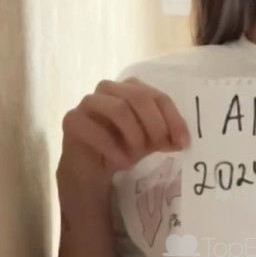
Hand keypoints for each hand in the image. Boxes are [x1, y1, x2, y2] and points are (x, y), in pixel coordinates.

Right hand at [59, 76, 189, 186]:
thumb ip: (164, 136)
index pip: (157, 96)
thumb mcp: (149, 141)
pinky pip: (97, 130)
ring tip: (138, 155)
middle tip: (161, 146)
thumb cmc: (122, 148)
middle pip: (139, 96)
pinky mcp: (72, 121)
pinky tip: (122, 163)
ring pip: (119, 109)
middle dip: (155, 124)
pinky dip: (114, 149)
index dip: (173, 118)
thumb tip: (182, 141)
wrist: (91, 168)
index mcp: (130, 88)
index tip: (183, 143)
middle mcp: (109, 89)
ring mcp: (88, 102)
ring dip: (134, 135)